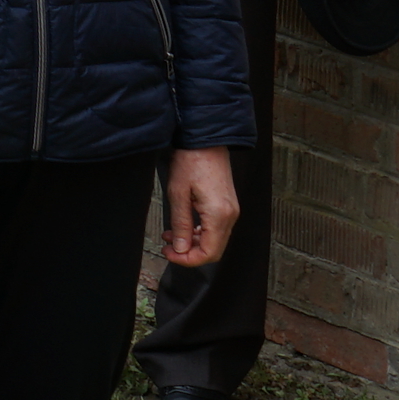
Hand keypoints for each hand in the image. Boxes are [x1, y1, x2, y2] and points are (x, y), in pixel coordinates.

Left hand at [159, 146, 238, 267]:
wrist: (205, 139)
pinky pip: (215, 228)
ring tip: (169, 236)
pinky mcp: (227, 205)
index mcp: (219, 215)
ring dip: (192, 243)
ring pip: (214, 240)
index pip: (209, 253)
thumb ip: (180, 224)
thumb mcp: (178, 194)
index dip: (188, 259)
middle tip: (167, 247)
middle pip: (214, 249)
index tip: (169, 254)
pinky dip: (198, 232)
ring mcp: (231, 210)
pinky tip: (181, 227)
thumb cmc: (190, 161)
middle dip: (189, 253)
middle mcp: (230, 216)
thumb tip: (179, 249)